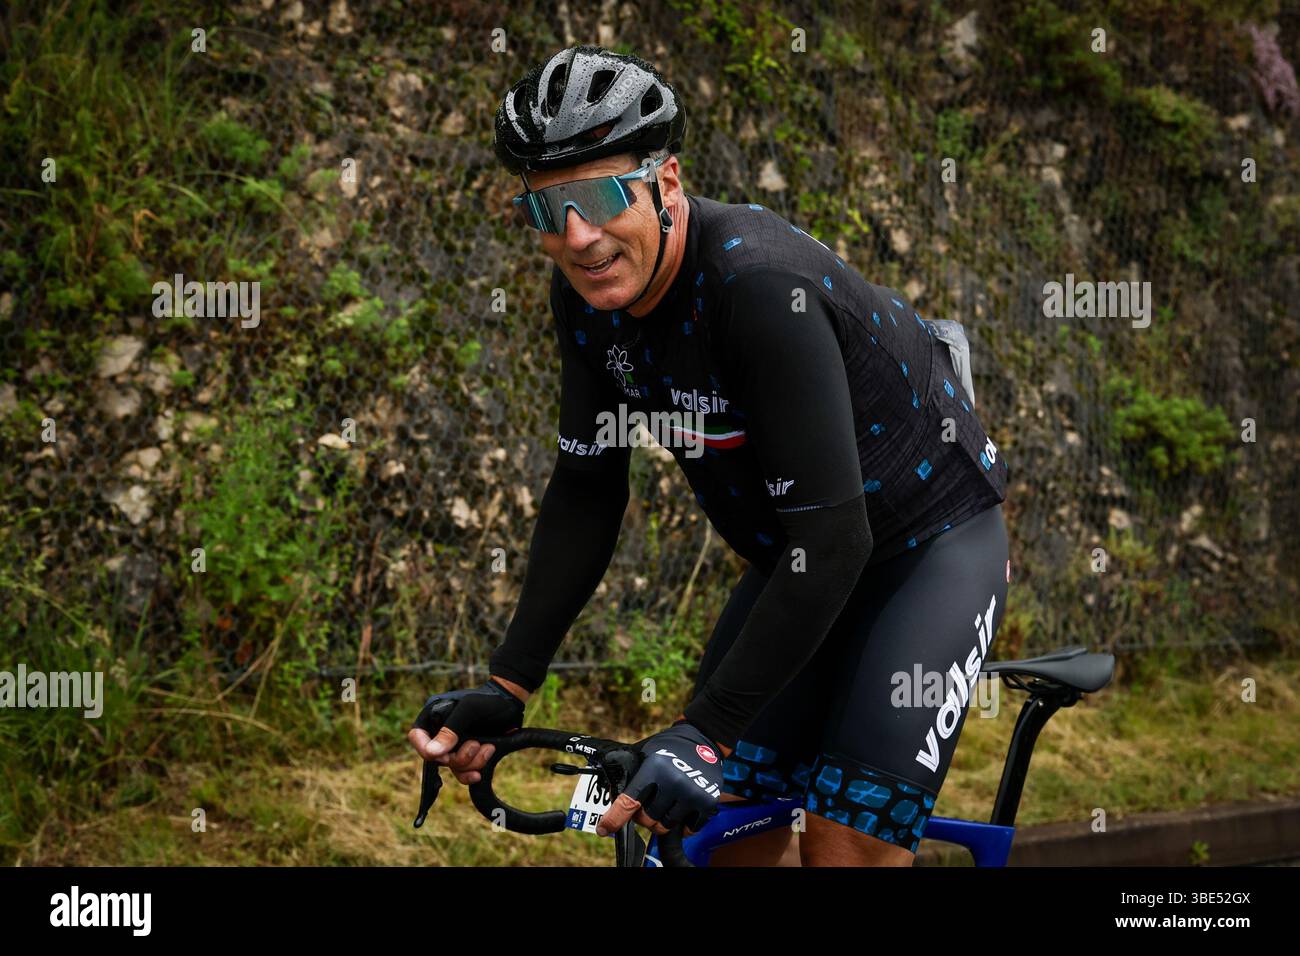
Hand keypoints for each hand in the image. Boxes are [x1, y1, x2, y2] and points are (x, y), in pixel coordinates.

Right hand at [407, 678, 526, 784]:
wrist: (512, 704)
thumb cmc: (490, 700)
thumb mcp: (470, 710)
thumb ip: (450, 730)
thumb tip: (431, 753)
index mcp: (434, 715)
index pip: (417, 736)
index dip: (425, 749)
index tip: (444, 755)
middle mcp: (440, 731)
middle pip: (436, 757)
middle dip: (457, 757)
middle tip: (476, 745)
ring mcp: (454, 744)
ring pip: (451, 766)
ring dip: (470, 763)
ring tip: (488, 748)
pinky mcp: (466, 754)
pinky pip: (461, 772)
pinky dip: (470, 773)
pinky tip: (478, 774)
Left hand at [595, 720, 724, 837]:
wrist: (703, 737)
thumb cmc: (668, 747)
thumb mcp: (644, 753)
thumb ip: (629, 777)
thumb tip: (610, 804)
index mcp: (654, 768)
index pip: (630, 801)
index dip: (615, 818)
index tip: (604, 829)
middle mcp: (673, 781)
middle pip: (648, 819)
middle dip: (643, 816)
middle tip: (647, 804)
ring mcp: (692, 793)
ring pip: (666, 826)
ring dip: (662, 821)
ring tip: (665, 804)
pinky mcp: (707, 801)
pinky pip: (689, 829)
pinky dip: (683, 825)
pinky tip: (682, 808)